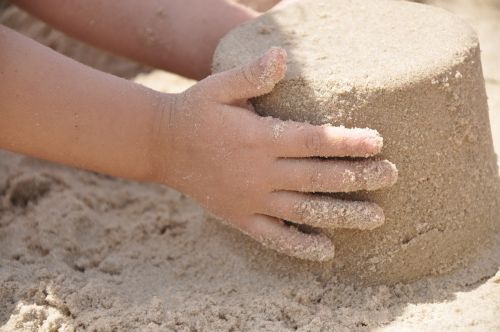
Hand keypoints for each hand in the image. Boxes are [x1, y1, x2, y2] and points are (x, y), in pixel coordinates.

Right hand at [152, 47, 396, 260]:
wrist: (161, 145)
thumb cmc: (195, 112)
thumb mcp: (218, 87)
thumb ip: (251, 75)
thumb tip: (282, 56)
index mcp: (258, 138)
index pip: (313, 141)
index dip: (347, 142)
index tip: (378, 143)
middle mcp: (258, 173)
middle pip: (317, 178)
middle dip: (357, 178)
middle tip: (392, 177)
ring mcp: (249, 200)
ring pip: (303, 212)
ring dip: (341, 215)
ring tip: (376, 218)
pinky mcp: (239, 218)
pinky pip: (273, 238)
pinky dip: (299, 247)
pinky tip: (326, 251)